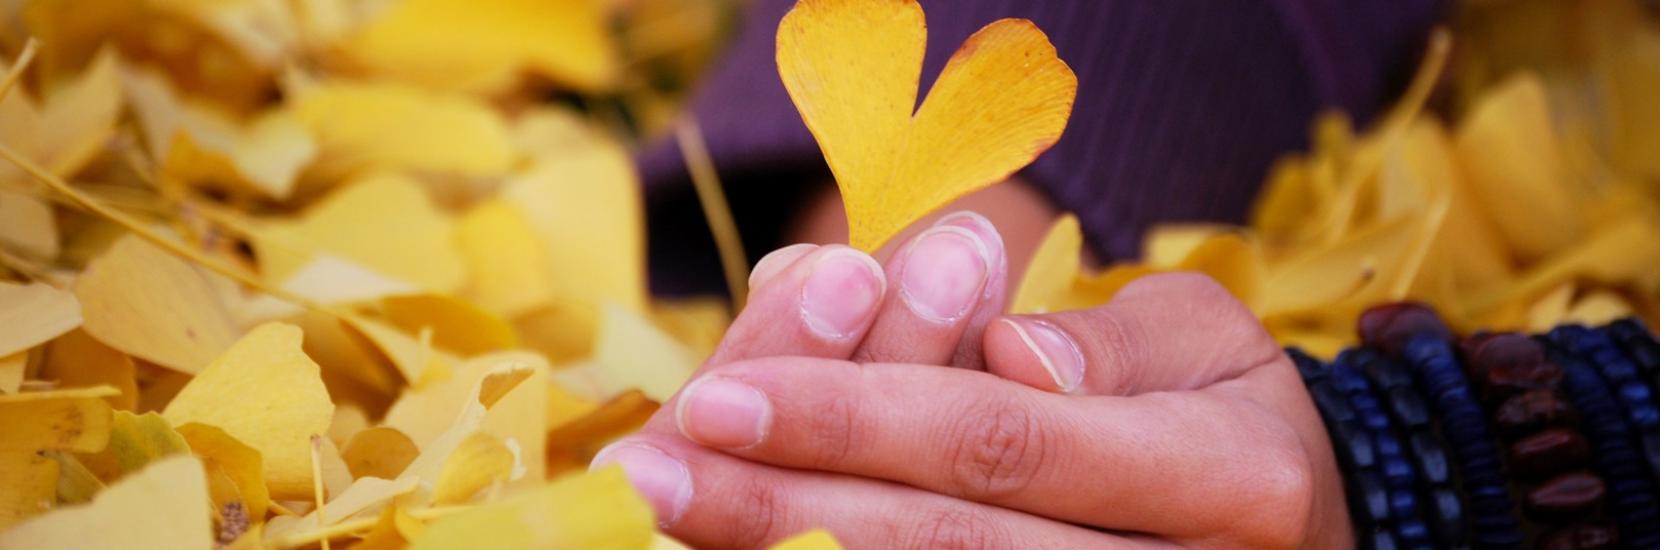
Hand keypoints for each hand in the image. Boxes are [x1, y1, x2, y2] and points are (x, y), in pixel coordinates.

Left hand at [596, 213, 1349, 547]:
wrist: (1299, 527)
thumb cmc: (1223, 411)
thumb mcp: (1201, 342)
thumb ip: (1103, 347)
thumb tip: (1010, 355)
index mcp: (1219, 477)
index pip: (999, 443)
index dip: (854, 420)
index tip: (721, 398)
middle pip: (947, 547)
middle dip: (786, 513)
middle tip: (654, 475)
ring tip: (674, 519)